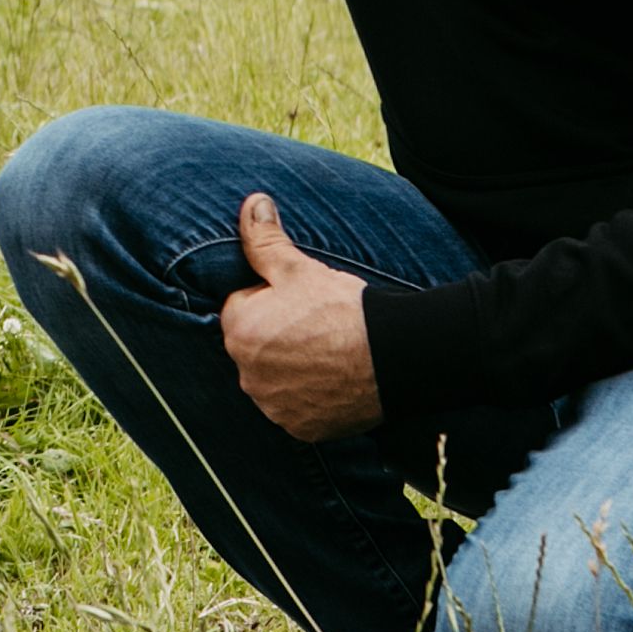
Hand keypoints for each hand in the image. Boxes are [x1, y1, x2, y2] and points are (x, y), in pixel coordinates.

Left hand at [219, 193, 379, 441]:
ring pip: (274, 378)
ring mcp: (273, 406)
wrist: (394, 357)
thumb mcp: (298, 267)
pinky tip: (334, 380)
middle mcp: (246, 375)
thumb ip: (264, 239)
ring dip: (292, 367)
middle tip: (318, 327)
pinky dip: (310, 396)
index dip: (273, 301)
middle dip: (277, 335)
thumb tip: (250, 203)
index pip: (243, 308)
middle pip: (256, 346)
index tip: (302, 302)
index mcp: (238, 331)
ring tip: (328, 353)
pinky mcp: (300, 428)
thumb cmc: (343, 309)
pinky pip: (295, 408)